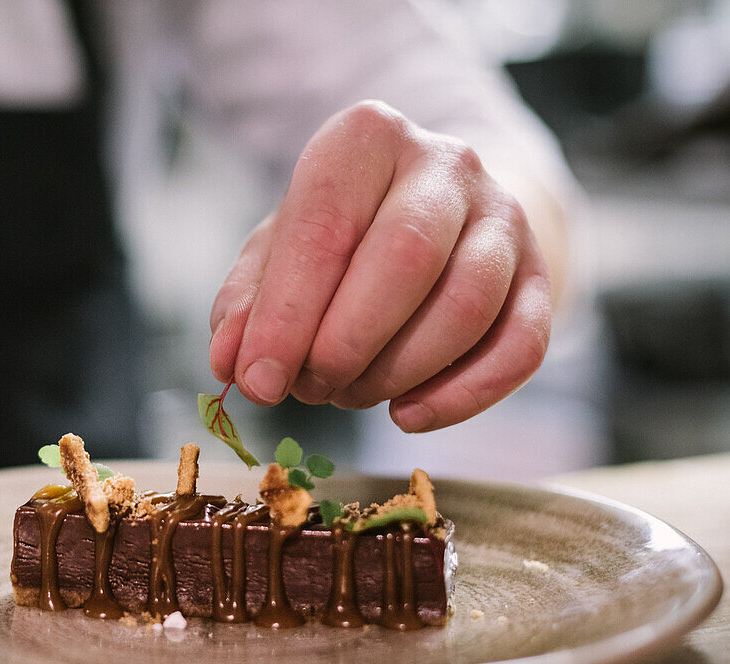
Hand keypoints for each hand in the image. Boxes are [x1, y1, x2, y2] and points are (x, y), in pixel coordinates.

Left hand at [208, 101, 551, 431]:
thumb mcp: (280, 248)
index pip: (325, 225)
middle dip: (347, 342)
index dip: (287, 313)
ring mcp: (504, 215)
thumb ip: (248, 302)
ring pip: (467, 305)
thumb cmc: (342, 232)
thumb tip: (233, 364)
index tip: (257, 381)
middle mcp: (446, 163)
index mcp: (366, 138)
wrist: (435, 211)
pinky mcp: (541, 274)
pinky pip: (521, 345)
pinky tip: (408, 415)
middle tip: (310, 389)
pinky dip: (463, 396)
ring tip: (349, 393)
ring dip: (398, 371)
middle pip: (406, 256)